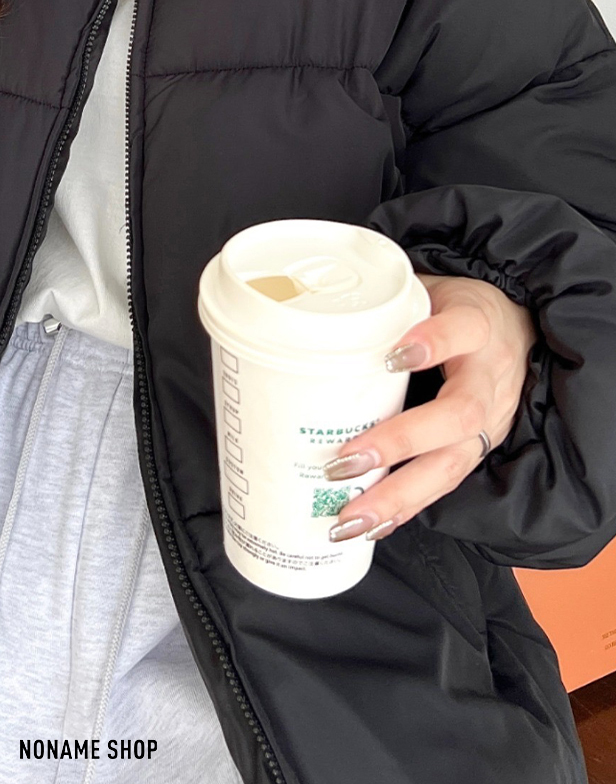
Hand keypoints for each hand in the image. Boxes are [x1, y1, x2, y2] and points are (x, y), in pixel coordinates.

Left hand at [322, 273, 536, 541]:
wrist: (515, 330)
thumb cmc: (452, 308)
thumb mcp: (427, 292)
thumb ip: (381, 304)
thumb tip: (304, 313)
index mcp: (476, 325)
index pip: (463, 330)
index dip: (433, 342)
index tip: (391, 356)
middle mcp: (488, 376)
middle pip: (459, 414)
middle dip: (399, 442)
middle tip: (343, 462)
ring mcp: (490, 419)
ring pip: (453, 463)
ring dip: (397, 496)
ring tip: (349, 518)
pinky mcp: (479, 448)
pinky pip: (444, 483)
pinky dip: (404, 508)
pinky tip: (369, 526)